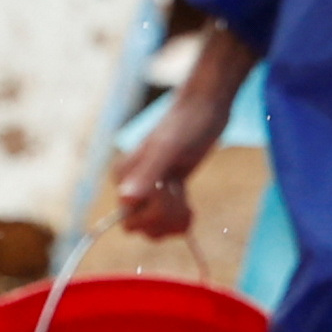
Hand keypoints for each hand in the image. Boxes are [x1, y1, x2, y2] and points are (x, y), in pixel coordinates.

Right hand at [113, 33, 247, 239]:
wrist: (206, 106)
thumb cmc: (187, 124)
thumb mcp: (169, 149)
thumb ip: (148, 173)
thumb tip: (127, 199)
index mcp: (124, 176)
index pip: (130, 219)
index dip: (154, 216)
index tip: (174, 197)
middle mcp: (132, 182)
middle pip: (141, 225)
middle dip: (164, 221)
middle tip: (185, 204)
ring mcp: (150, 184)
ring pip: (155, 221)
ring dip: (174, 220)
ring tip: (189, 206)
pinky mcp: (168, 183)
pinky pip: (167, 212)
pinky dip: (179, 216)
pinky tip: (190, 207)